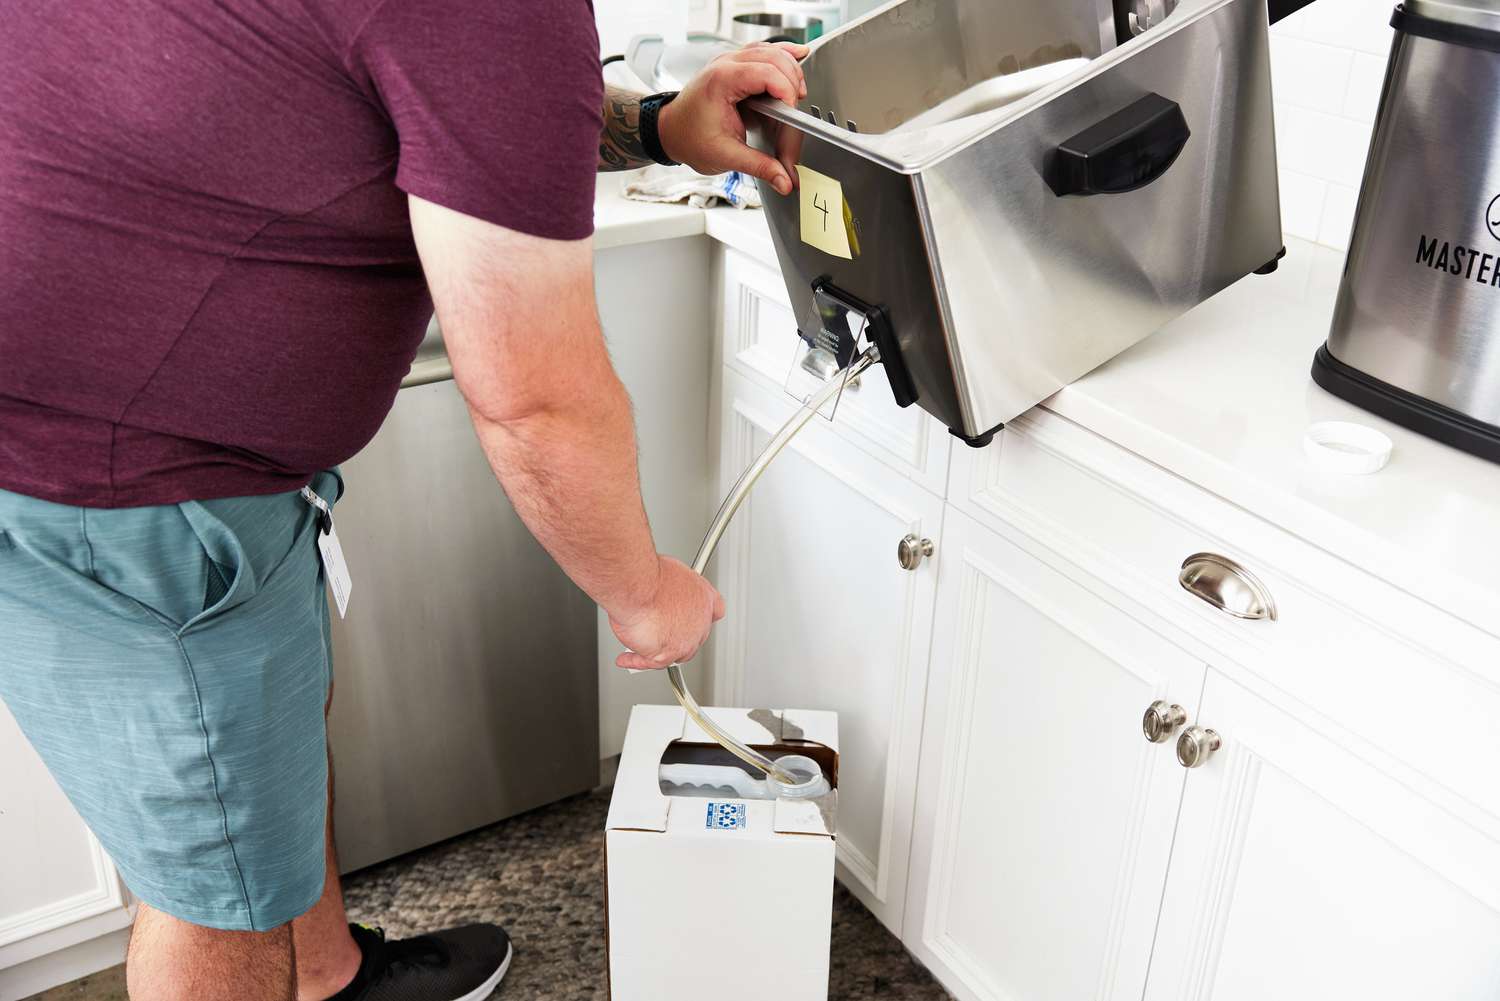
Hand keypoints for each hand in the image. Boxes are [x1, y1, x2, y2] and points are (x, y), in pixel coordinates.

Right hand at [610, 556, 726, 669]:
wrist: (639, 586)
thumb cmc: (651, 575)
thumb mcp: (670, 571)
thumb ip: (673, 588)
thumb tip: (663, 592)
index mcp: (704, 598)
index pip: (713, 612)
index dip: (700, 617)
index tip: (691, 619)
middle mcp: (699, 623)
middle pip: (694, 638)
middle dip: (677, 638)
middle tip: (659, 633)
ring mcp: (685, 641)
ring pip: (675, 655)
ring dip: (659, 652)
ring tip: (641, 645)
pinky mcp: (666, 655)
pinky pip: (649, 663)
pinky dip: (635, 661)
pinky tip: (626, 658)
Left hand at [656, 42, 808, 195]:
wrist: (670, 132)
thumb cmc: (689, 139)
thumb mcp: (725, 156)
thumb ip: (759, 167)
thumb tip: (785, 181)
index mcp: (721, 80)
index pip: (767, 73)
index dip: (787, 93)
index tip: (792, 116)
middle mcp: (726, 64)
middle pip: (775, 58)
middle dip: (792, 84)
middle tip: (795, 114)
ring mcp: (731, 62)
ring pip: (772, 51)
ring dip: (791, 70)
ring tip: (797, 95)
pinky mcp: (736, 66)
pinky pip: (765, 51)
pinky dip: (783, 56)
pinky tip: (797, 56)